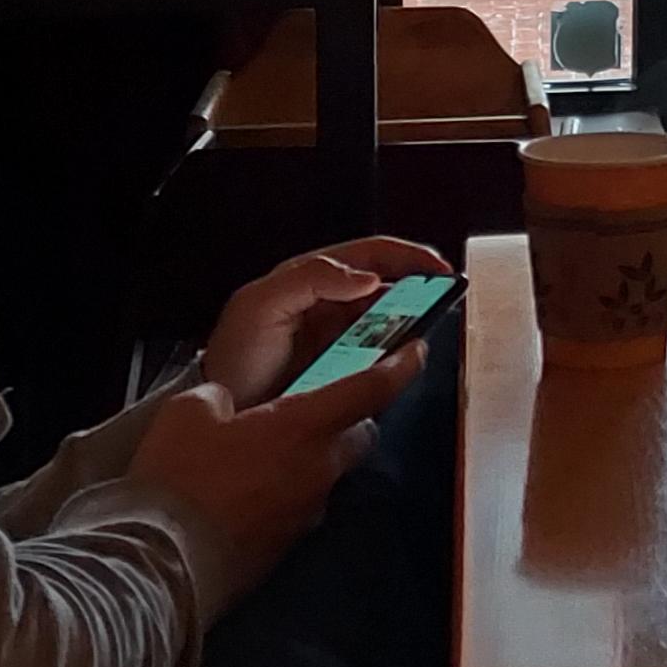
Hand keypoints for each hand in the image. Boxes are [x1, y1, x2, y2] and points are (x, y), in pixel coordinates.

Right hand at [134, 355, 422, 615]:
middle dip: (349, 420)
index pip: (372, 390)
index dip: (400, 367)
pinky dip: (285, 493)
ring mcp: (306, 512)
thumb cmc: (180, 479)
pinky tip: (247, 493)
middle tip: (316, 409)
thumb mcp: (190, 412)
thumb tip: (227, 406)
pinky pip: (299, 507)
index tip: (417, 351)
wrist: (162, 561)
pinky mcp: (287, 546)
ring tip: (266, 454)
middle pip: (358, 435)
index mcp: (305, 428)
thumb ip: (220, 398)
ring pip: (329, 473)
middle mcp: (319, 470)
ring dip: (311, 459)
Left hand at [204, 238, 450, 407]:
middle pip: (389, 285)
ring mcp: (342, 336)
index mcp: (312, 277)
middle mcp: (332, 302)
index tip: (438, 271)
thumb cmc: (236, 355)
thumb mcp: (261, 305)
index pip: (371, 254)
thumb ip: (310, 280)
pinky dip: (400, 352)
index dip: (408, 257)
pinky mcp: (348, 368)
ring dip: (412, 322)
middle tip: (443, 302)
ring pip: (391, 319)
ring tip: (425, 331)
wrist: (223, 411)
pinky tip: (405, 359)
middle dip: (419, 289)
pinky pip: (384, 353)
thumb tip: (368, 277)